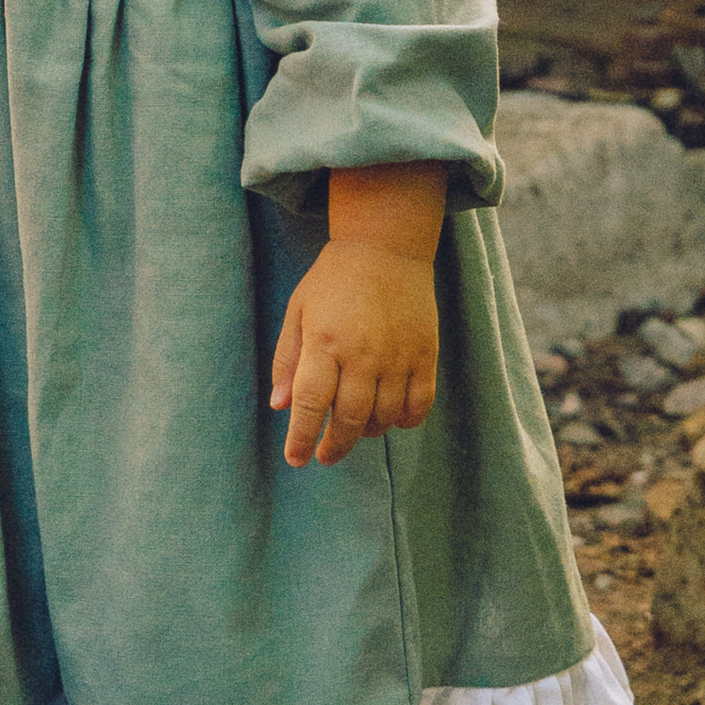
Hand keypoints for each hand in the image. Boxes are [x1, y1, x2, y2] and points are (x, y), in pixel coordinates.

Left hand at [270, 239, 438, 467]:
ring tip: (356, 430)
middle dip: (335, 445)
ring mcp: (397, 355)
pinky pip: (419, 403)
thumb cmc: (333, 279)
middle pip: (349, 419)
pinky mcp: (425, 353)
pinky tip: (392, 419)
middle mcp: (362, 353)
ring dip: (368, 433)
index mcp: (324, 342)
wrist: (386, 245)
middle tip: (325, 455)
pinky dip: (405, 420)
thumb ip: (288, 359)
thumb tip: (279, 406)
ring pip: (384, 417)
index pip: (310, 404)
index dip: (301, 437)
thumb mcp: (298, 310)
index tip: (296, 459)